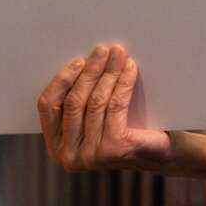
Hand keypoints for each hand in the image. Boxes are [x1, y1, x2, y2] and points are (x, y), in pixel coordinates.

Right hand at [37, 44, 170, 170]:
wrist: (157, 154)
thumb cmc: (121, 131)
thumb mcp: (91, 118)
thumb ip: (79, 99)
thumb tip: (81, 60)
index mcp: (57, 147)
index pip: (48, 106)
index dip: (62, 79)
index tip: (79, 59)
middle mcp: (69, 155)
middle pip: (74, 101)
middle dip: (89, 71)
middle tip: (103, 50)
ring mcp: (91, 155)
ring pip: (96, 101)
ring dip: (108, 72)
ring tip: (118, 54)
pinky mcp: (114, 148)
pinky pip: (116, 105)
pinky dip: (123, 82)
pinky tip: (130, 68)